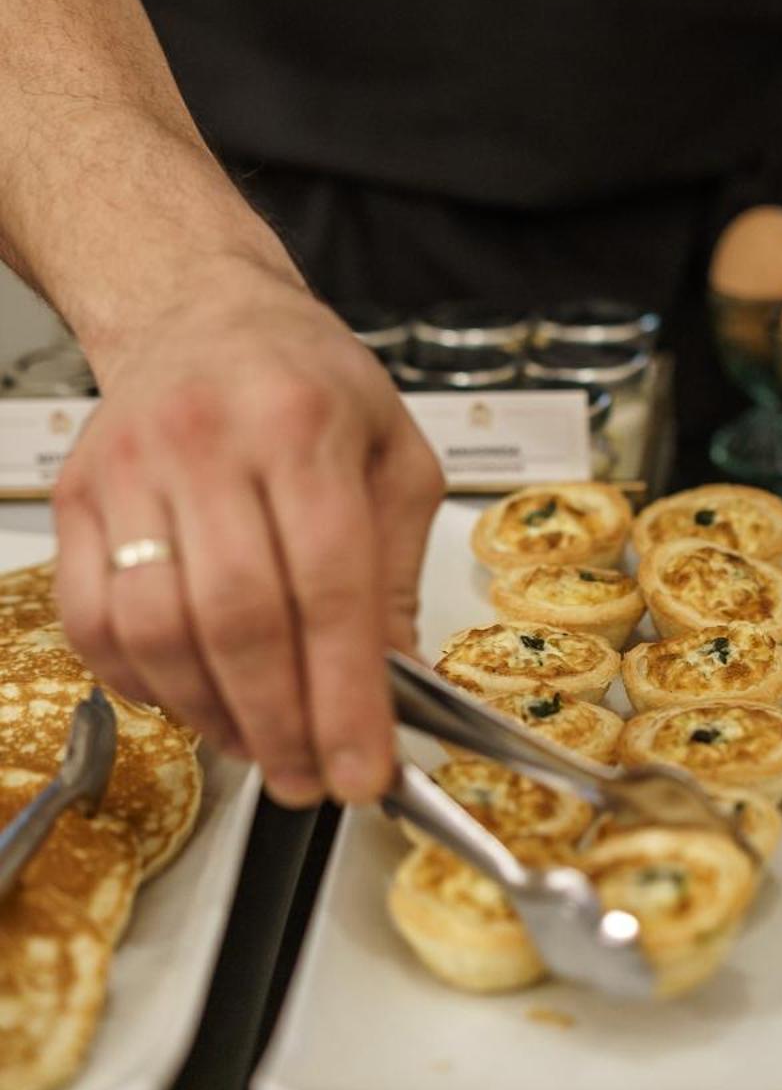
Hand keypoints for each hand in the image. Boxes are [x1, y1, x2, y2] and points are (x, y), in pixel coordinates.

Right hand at [52, 261, 443, 806]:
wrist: (200, 311)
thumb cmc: (308, 381)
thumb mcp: (393, 452)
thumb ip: (398, 569)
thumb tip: (396, 684)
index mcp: (304, 424)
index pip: (330, 586)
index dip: (347, 695)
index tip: (365, 770)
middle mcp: (208, 441)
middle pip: (240, 619)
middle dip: (282, 723)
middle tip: (313, 778)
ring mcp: (128, 469)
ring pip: (157, 631)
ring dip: (211, 714)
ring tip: (260, 745)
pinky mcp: (75, 498)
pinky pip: (94, 622)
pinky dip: (142, 683)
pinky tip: (192, 696)